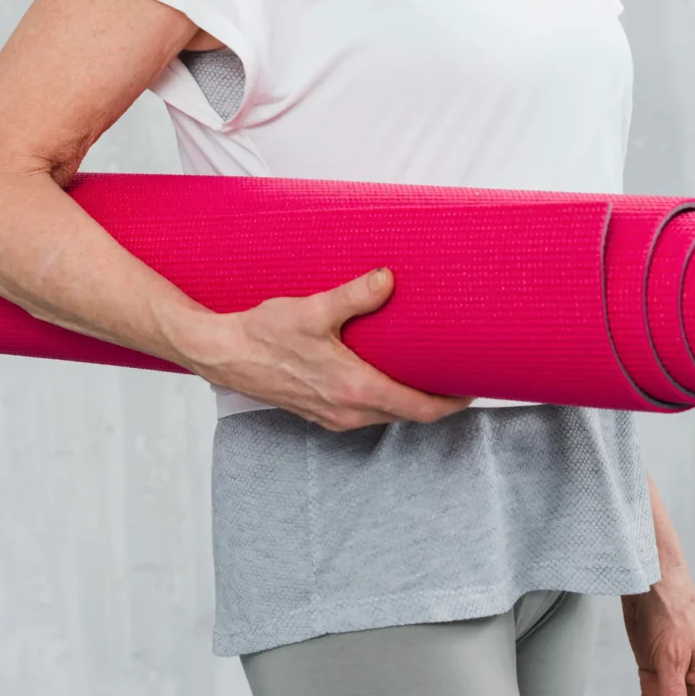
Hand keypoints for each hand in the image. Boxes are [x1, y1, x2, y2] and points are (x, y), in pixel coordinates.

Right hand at [175, 268, 471, 432]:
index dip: (452, 402)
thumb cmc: (263, 334)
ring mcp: (332, 417)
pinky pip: (363, 413)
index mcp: (354, 389)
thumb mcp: (313, 309)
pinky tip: (380, 376)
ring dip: (408, 400)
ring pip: (386, 415)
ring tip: (422, 373)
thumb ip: (355, 295)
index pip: (420, 409)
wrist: (221, 353)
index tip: (472, 387)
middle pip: (408, 415)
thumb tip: (388, 278)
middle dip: (435, 399)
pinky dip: (382, 400)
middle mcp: (348, 411)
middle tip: (455, 374)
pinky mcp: (318, 414)